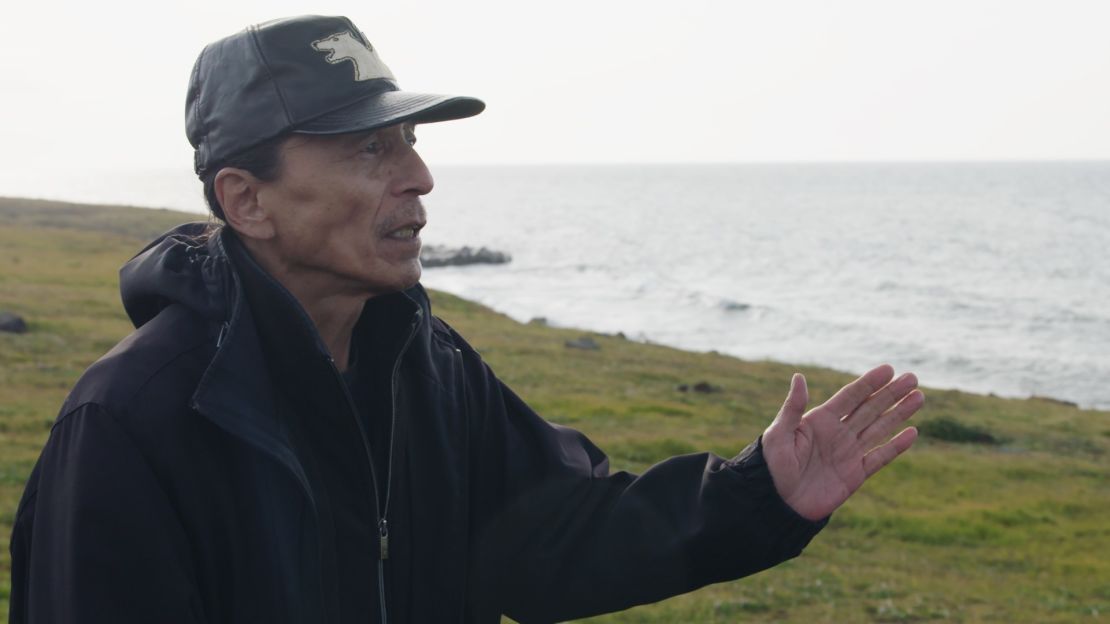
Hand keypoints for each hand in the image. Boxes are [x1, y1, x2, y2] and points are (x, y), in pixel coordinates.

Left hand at [761, 364, 922, 520]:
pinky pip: (880, 457)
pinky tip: (912, 433)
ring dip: (899, 413)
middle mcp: (837, 433)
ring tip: (919, 397)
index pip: (850, 397)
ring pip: (879, 428)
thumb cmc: (772, 466)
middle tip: (913, 378)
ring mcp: (848, 453)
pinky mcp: (855, 474)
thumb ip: (792, 408)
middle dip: (891, 394)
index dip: (869, 383)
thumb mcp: (779, 434)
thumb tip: (798, 376)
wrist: (777, 503)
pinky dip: (896, 446)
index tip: (889, 369)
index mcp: (820, 420)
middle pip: (870, 408)